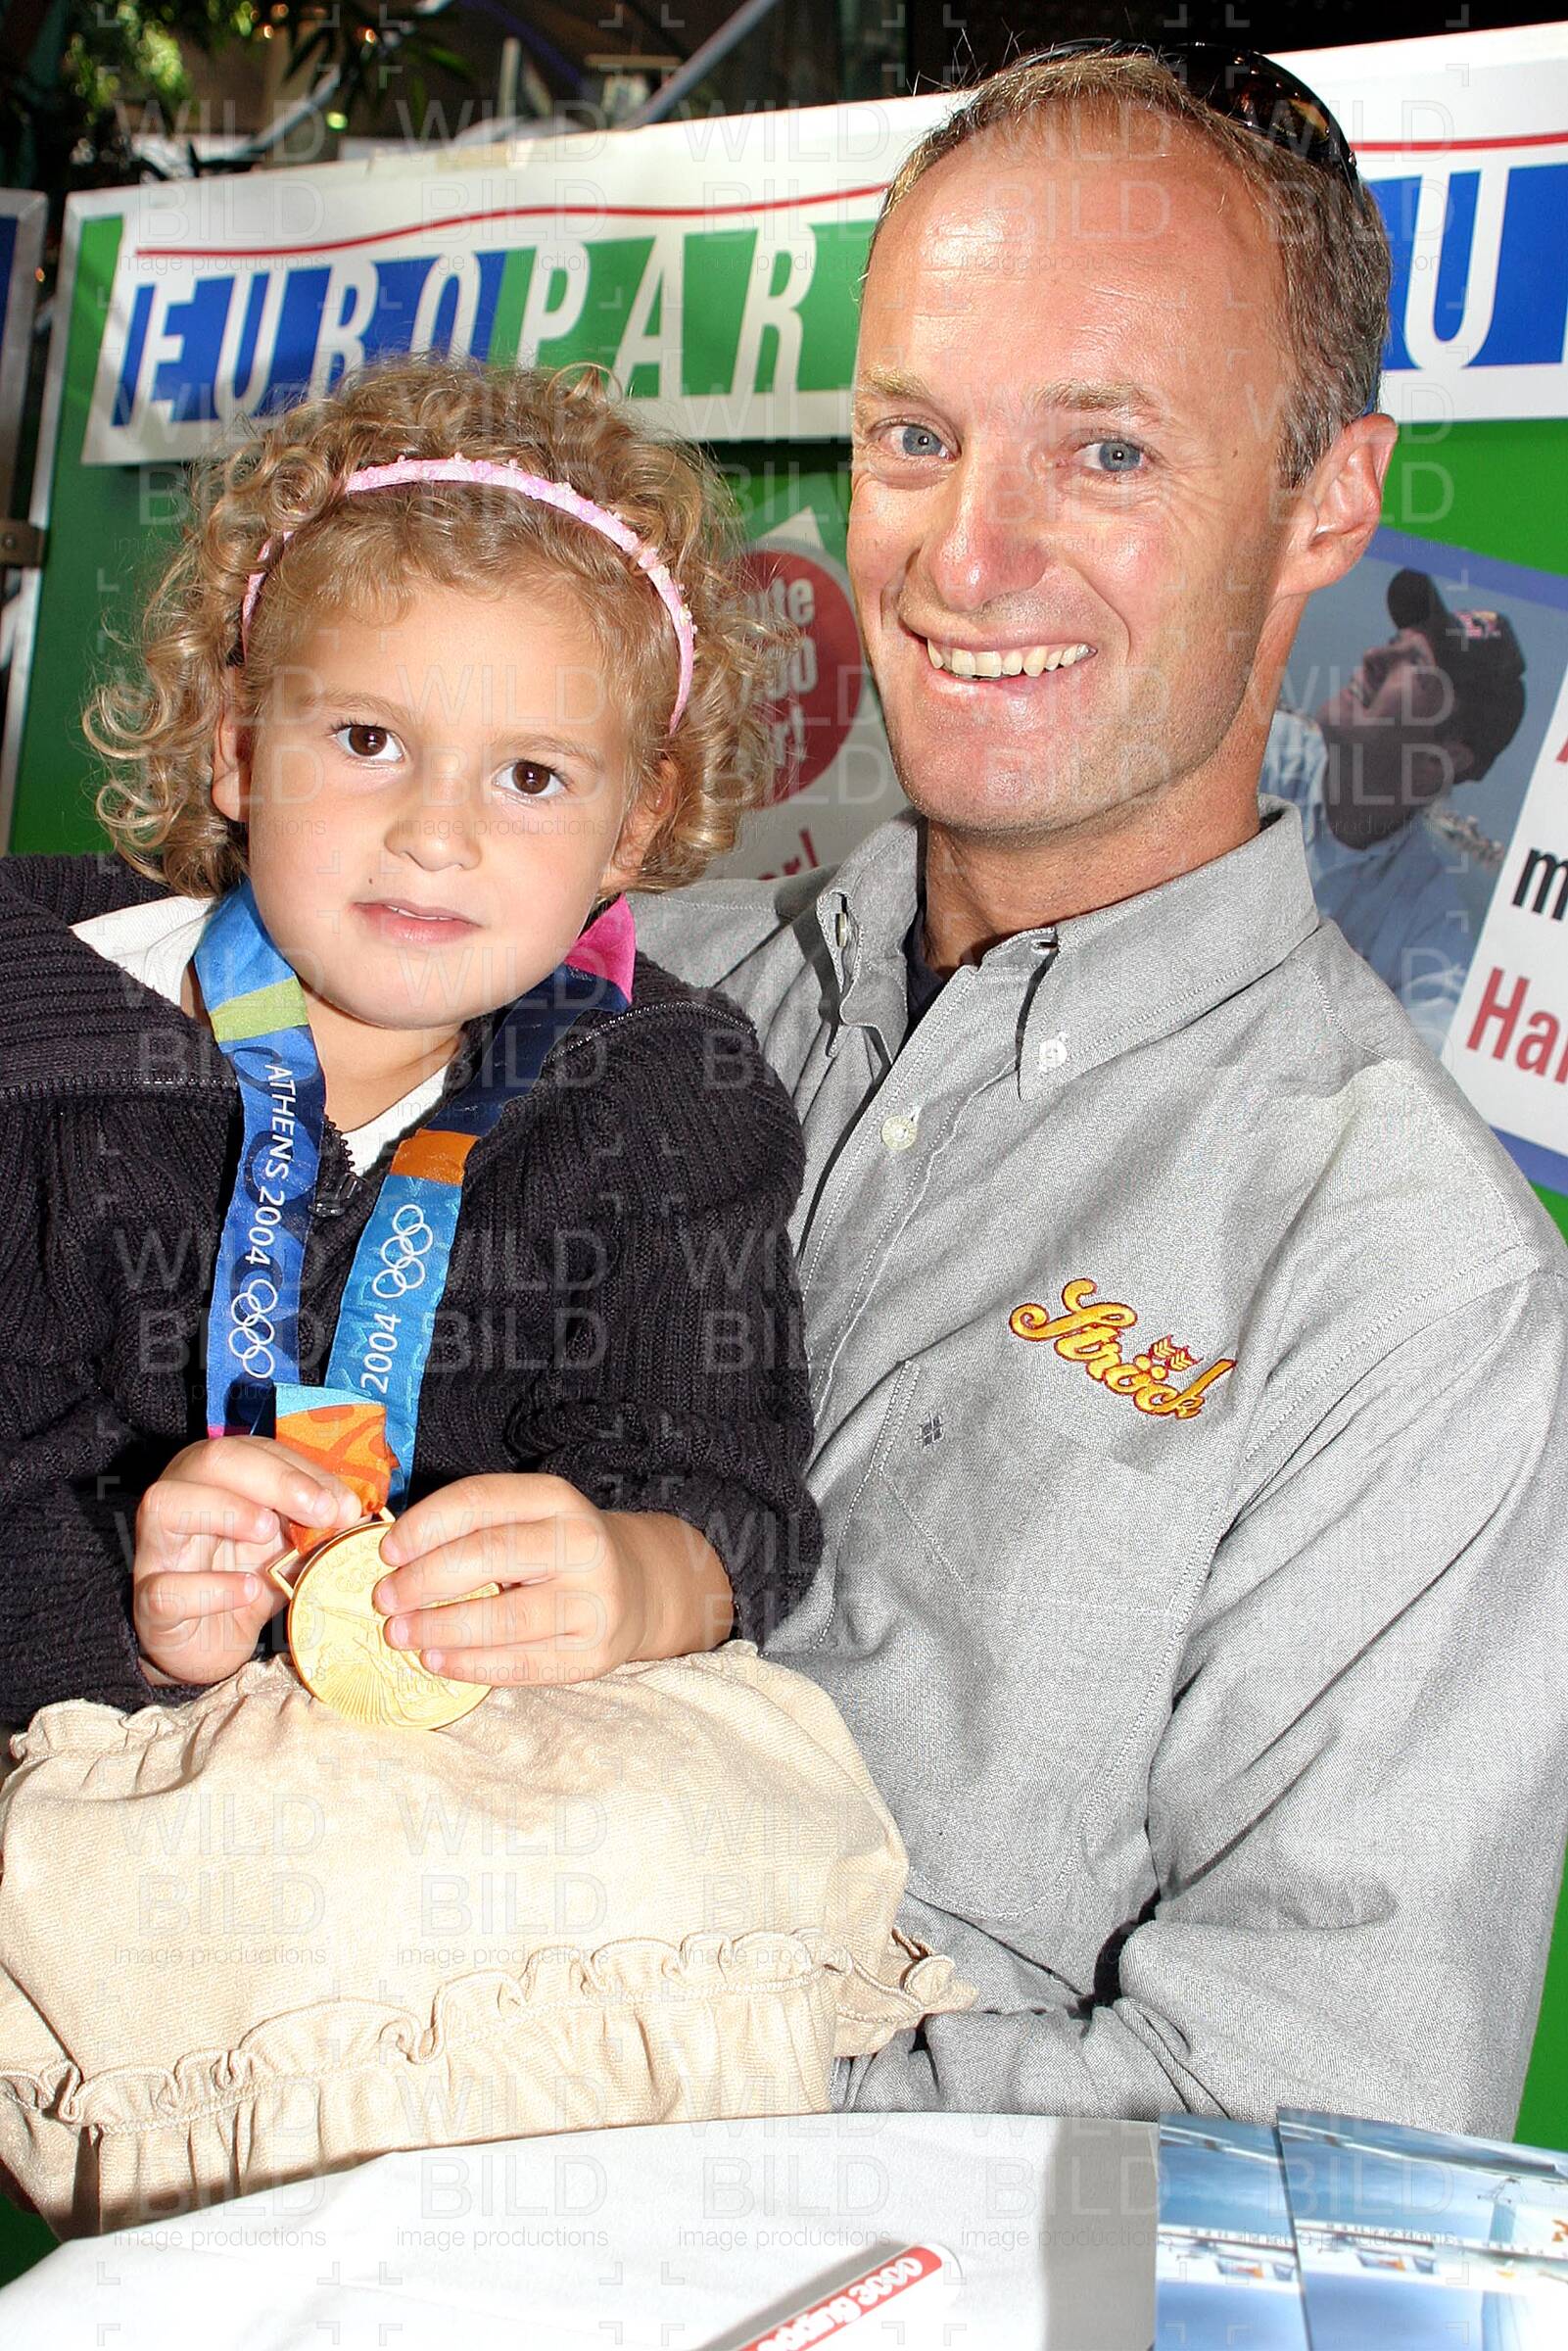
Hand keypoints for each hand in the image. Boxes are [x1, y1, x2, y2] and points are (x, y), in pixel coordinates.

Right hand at [133, 1436, 362, 1686]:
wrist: (208, 1643)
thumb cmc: (245, 1579)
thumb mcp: (287, 1546)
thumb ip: (313, 1524)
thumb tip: (353, 1509)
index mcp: (214, 1478)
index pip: (253, 1450)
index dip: (300, 1470)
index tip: (342, 1502)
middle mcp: (178, 1501)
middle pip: (209, 1460)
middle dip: (273, 1480)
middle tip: (320, 1512)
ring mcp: (156, 1552)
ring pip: (167, 1505)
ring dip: (225, 1511)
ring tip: (268, 1533)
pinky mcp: (149, 1603)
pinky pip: (165, 1587)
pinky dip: (210, 1587)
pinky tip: (248, 1591)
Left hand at [371, 1474, 732, 1686]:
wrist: (636, 1589)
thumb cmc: (556, 1552)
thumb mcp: (529, 1518)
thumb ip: (472, 1528)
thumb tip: (392, 1556)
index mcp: (557, 1499)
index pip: (480, 1501)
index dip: (425, 1525)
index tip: (386, 1551)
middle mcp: (581, 1543)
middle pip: (489, 1556)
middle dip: (423, 1579)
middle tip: (384, 1598)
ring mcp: (592, 1601)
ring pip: (503, 1618)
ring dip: (439, 1627)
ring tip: (399, 1633)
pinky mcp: (591, 1653)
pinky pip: (519, 1664)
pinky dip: (469, 1665)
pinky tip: (435, 1660)